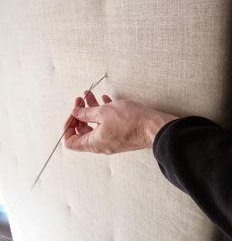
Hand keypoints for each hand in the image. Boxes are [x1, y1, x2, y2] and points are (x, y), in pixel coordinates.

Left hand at [63, 91, 177, 153]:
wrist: (154, 127)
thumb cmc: (131, 121)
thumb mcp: (104, 112)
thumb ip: (86, 113)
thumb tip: (75, 113)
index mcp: (94, 143)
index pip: (70, 142)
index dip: (68, 126)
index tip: (73, 113)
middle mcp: (101, 145)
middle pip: (82, 132)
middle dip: (79, 115)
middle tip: (81, 101)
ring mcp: (111, 141)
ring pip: (95, 126)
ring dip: (91, 111)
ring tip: (90, 95)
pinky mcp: (121, 135)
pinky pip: (107, 125)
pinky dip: (103, 114)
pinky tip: (105, 101)